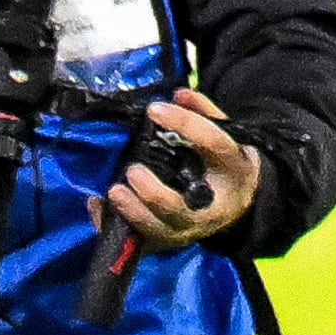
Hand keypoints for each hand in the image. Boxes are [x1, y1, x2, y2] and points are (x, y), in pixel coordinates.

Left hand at [106, 87, 260, 247]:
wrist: (237, 208)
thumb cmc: (223, 168)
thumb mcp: (226, 139)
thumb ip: (204, 114)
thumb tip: (178, 93)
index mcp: (232, 172)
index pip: (214, 144)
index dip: (187, 124)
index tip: (155, 109)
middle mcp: (211, 208)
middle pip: (181, 209)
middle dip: (154, 194)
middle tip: (132, 169)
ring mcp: (186, 230)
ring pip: (158, 230)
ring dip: (134, 213)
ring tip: (113, 192)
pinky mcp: (165, 241)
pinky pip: (137, 241)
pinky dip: (112, 225)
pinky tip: (98, 206)